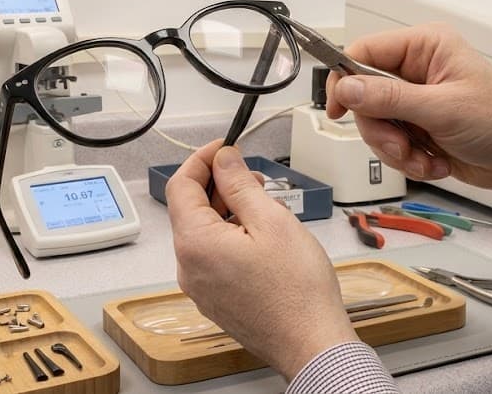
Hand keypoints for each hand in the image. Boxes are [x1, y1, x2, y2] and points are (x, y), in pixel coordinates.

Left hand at [166, 141, 357, 378]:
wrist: (311, 344)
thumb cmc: (297, 289)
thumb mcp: (271, 220)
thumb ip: (240, 185)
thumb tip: (222, 159)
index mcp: (195, 243)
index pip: (180, 185)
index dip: (201, 159)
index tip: (225, 147)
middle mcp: (188, 267)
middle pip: (190, 209)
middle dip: (218, 185)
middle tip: (253, 177)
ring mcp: (200, 287)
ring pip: (203, 233)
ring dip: (227, 211)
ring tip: (264, 207)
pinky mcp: (216, 300)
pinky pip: (213, 256)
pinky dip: (230, 236)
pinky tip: (261, 236)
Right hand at [326, 23, 491, 200]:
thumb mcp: (444, 109)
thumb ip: (391, 98)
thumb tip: (346, 87)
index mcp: (425, 46)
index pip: (365, 51)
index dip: (345, 79)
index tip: (338, 109)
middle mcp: (416, 68)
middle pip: (364, 94)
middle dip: (380, 129)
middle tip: (402, 146)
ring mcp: (415, 98)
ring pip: (374, 123)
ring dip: (396, 149)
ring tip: (425, 159)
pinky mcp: (416, 125)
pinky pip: (389, 142)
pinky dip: (407, 159)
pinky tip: (433, 162)